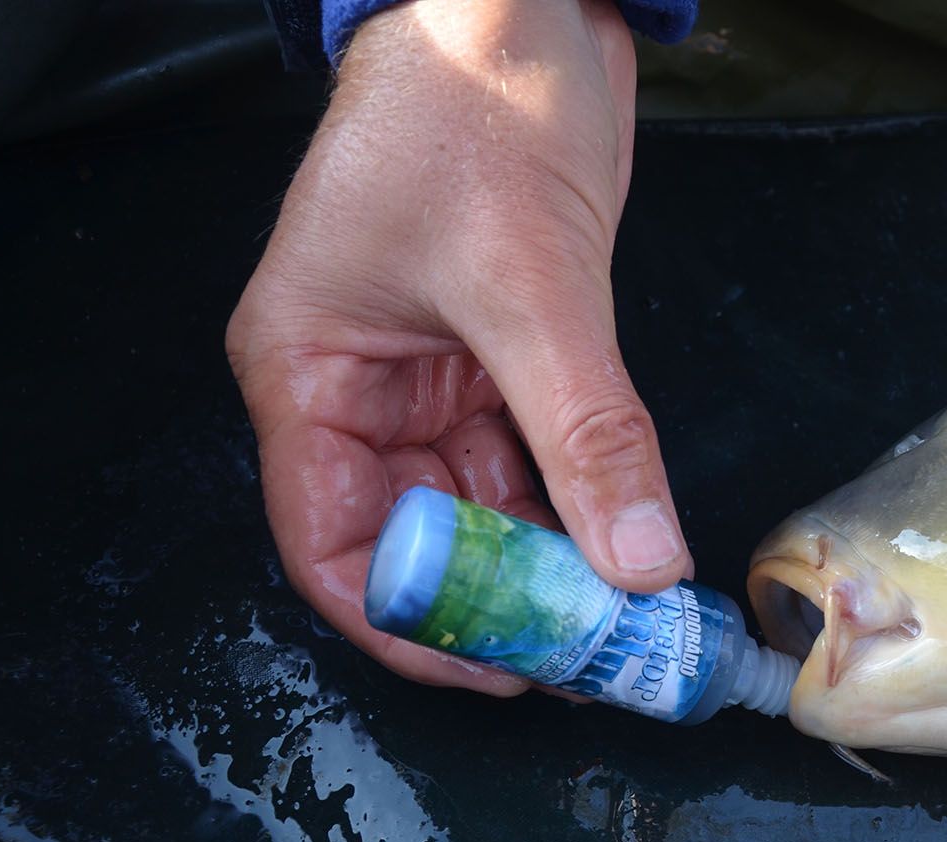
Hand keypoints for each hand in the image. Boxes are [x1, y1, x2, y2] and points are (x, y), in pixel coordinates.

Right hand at [226, 0, 688, 697]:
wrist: (522, 6)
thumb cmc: (473, 110)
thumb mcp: (531, 287)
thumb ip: (589, 435)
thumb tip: (640, 565)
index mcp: (305, 376)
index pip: (333, 545)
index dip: (413, 625)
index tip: (503, 671)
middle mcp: (355, 395)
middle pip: (415, 542)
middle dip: (498, 607)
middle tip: (590, 661)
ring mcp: (426, 383)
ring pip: (481, 513)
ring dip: (548, 569)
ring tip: (624, 627)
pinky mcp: (495, 364)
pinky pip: (530, 466)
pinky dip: (577, 512)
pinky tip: (628, 553)